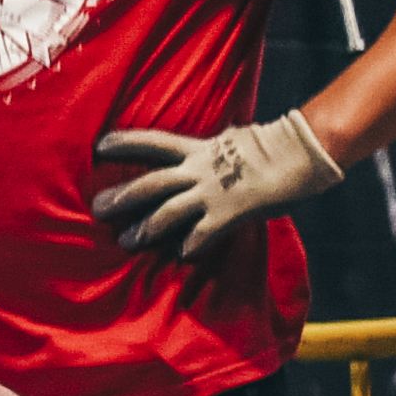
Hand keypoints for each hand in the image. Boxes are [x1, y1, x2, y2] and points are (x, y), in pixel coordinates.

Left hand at [92, 109, 341, 263]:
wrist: (299, 153)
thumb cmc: (271, 145)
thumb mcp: (231, 139)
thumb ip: (211, 151)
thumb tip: (205, 150)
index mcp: (198, 148)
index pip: (153, 141)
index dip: (124, 142)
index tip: (98, 146)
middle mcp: (198, 170)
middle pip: (150, 183)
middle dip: (122, 196)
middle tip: (97, 208)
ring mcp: (211, 193)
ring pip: (167, 213)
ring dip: (144, 228)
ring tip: (126, 240)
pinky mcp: (227, 214)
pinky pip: (200, 235)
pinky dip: (188, 247)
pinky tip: (179, 256)